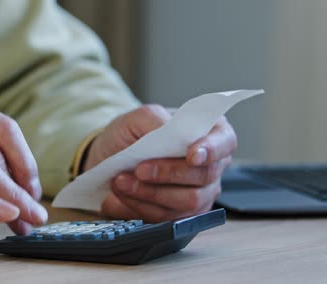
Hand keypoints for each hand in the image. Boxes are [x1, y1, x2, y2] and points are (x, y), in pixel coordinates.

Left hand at [83, 104, 235, 221]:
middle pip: (204, 175)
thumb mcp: (138, 117)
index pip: (224, 141)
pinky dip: (141, 205)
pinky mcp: (183, 214)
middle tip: (139, 169)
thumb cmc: (131, 134)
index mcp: (209, 132)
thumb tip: (168, 130)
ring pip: (187, 201)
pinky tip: (123, 194)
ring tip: (122, 181)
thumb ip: (155, 119)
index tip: (191, 155)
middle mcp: (211, 164)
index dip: (211, 149)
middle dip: (168, 174)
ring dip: (151, 193)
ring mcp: (201, 192)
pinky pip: (168, 217)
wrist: (109, 158)